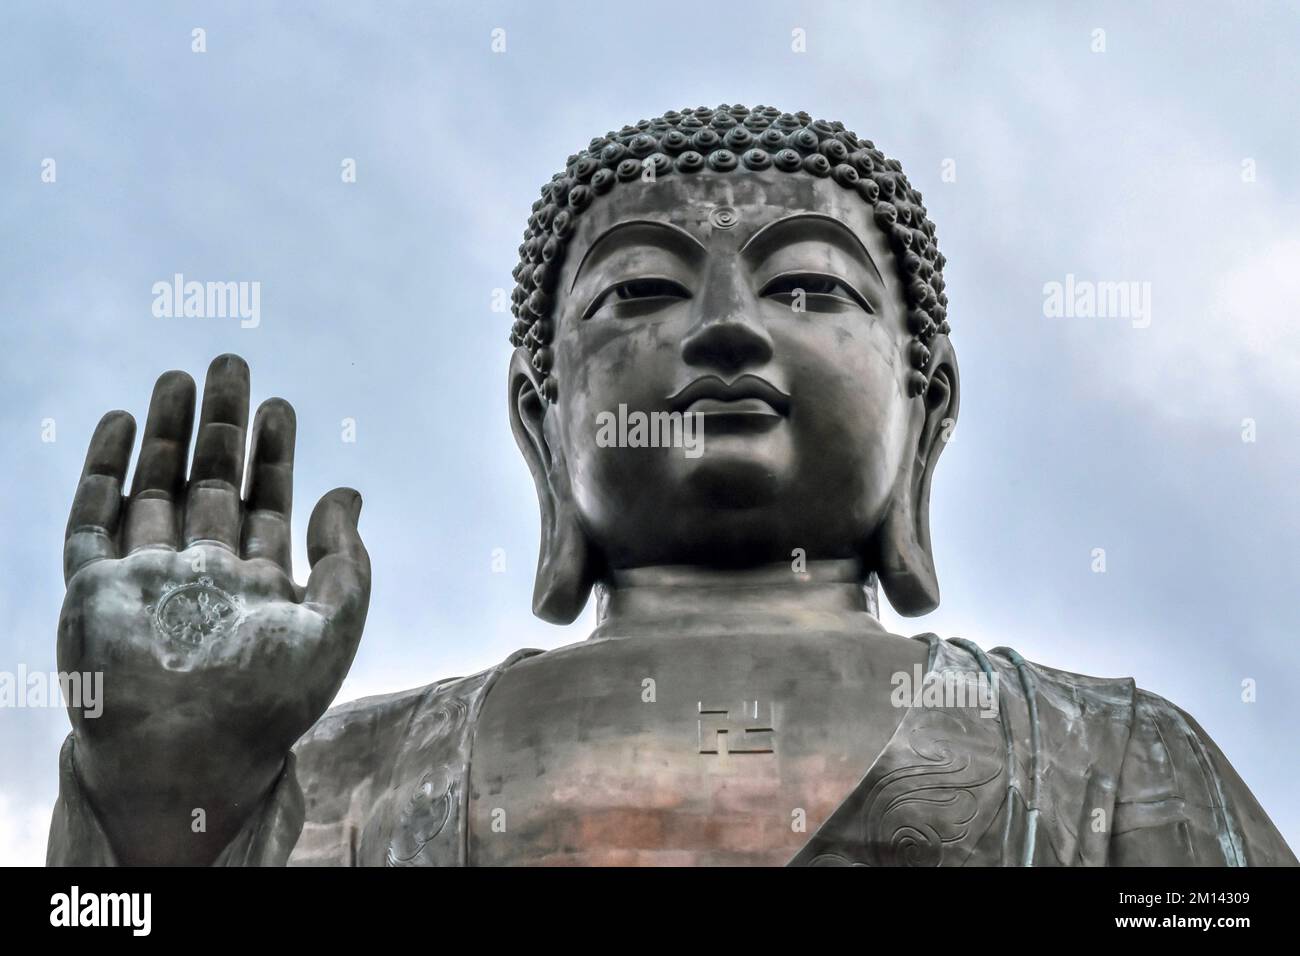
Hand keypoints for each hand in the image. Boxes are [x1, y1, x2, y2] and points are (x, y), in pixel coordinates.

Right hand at [58, 354, 369, 863]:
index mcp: (257, 585)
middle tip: (230, 365)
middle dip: (221, 425)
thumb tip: (349, 492)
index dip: (275, 454)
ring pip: (155, 487)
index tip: (280, 405)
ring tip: (179, 377)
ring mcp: (147, 578)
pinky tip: (124, 423)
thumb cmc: (267, 703)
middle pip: (211, 482)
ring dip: (166, 433)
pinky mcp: (95, 588)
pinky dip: (106, 470)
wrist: (187, 758)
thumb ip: (346, 561)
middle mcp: (201, 574)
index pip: (267, 503)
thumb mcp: (332, 628)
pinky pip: (94, 519)